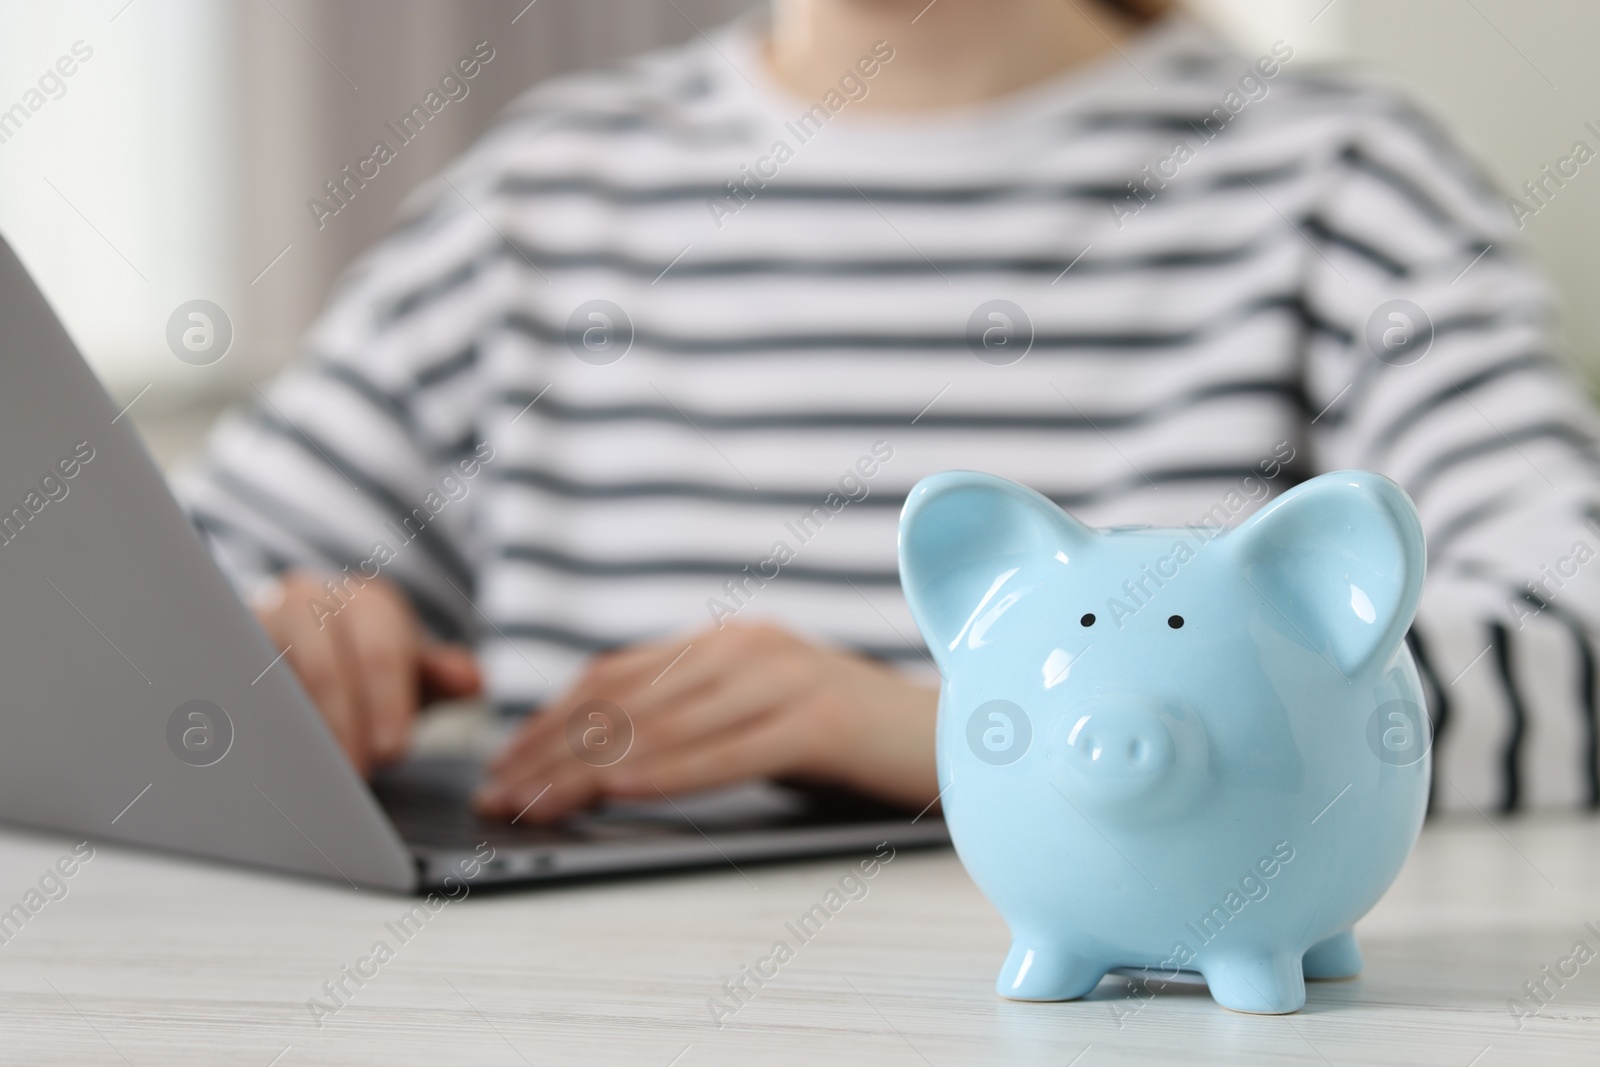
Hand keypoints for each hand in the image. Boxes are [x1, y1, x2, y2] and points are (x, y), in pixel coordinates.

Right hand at [252, 570, 480, 774]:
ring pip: (273, 670)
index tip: (393, 750)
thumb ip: (441, 675)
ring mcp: (259, 620)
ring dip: (295, 726)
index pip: (383, 648)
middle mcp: (310, 598)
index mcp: (367, 602)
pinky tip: (265, 756)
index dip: (389, 700)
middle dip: (344, 720)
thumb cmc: (365, 665)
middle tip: (357, 773)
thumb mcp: (409, 670)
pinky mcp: (221, 650)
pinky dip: (250, 720)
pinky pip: (230, 681)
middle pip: (326, 660)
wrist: (301, 644)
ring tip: (313, 771)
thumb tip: (473, 680)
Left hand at [473, 620, 936, 822]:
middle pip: (624, 699)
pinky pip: (723, 751)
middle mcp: (746, 647)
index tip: (502, 760)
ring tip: (536, 803)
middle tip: (499, 791)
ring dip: (585, 770)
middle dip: (550, 749)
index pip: (612, 675)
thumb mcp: (763, 713)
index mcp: (727, 640)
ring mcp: (782, 676)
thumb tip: (607, 758)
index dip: (548, 718)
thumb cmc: (853, 736)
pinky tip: (618, 792)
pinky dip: (663, 774)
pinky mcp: (817, 718)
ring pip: (661, 726)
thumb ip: (699, 716)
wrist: (962, 734)